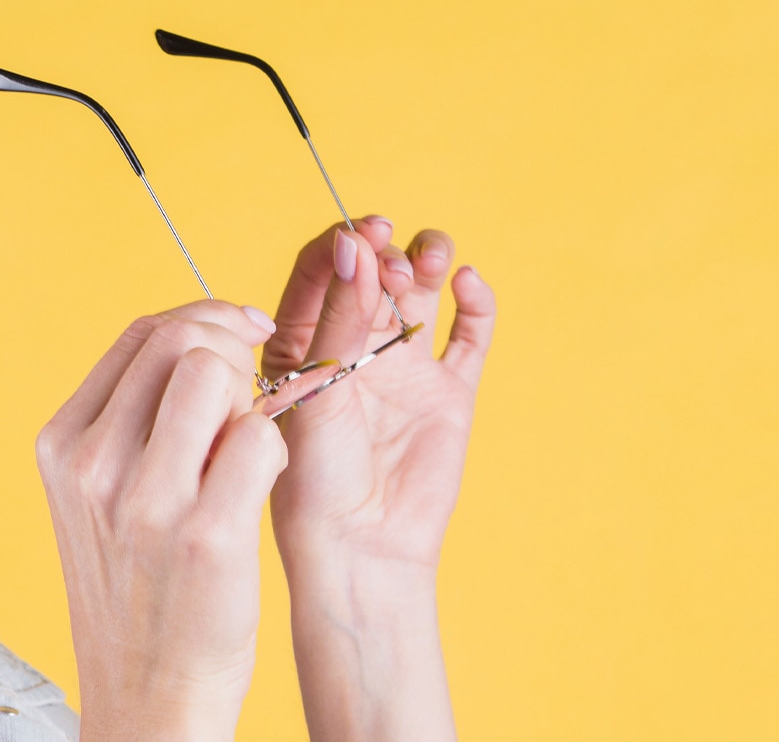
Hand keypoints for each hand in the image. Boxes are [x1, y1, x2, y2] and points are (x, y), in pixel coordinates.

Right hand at [39, 300, 288, 740]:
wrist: (146, 695)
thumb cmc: (137, 589)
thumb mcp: (98, 497)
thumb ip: (131, 419)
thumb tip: (203, 335)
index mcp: (61, 445)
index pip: (139, 333)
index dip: (203, 317)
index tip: (241, 333)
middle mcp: (92, 465)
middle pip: (180, 338)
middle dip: (234, 342)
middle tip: (258, 379)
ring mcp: (146, 501)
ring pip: (218, 374)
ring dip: (251, 397)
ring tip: (247, 445)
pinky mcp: (207, 536)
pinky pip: (260, 438)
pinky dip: (275, 448)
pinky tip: (261, 485)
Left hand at [263, 218, 495, 568]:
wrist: (359, 547)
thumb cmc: (313, 476)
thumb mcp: (317, 384)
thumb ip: (338, 315)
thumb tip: (355, 243)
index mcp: (302, 342)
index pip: (320, 271)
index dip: (342, 244)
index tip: (363, 232)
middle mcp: (351, 347)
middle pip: (372, 273)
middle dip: (384, 252)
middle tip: (392, 252)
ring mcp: (402, 368)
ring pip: (419, 293)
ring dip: (425, 261)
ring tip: (428, 257)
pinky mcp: (448, 391)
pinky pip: (468, 336)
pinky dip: (475, 304)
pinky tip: (468, 283)